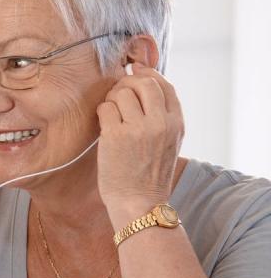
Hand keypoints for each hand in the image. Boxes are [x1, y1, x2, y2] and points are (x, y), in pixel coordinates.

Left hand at [96, 63, 183, 223]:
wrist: (139, 202)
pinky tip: (104, 125)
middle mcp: (160, 123)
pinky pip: (105, 108)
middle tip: (118, 95)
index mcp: (176, 123)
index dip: (148, 75)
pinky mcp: (115, 136)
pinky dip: (102, 112)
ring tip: (111, 115)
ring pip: (121, 93)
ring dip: (112, 99)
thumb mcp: (169, 142)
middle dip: (127, 83)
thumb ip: (163, 116)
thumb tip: (145, 84)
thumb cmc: (149, 174)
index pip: (165, 85)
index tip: (135, 76)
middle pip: (144, 83)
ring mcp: (138, 129)